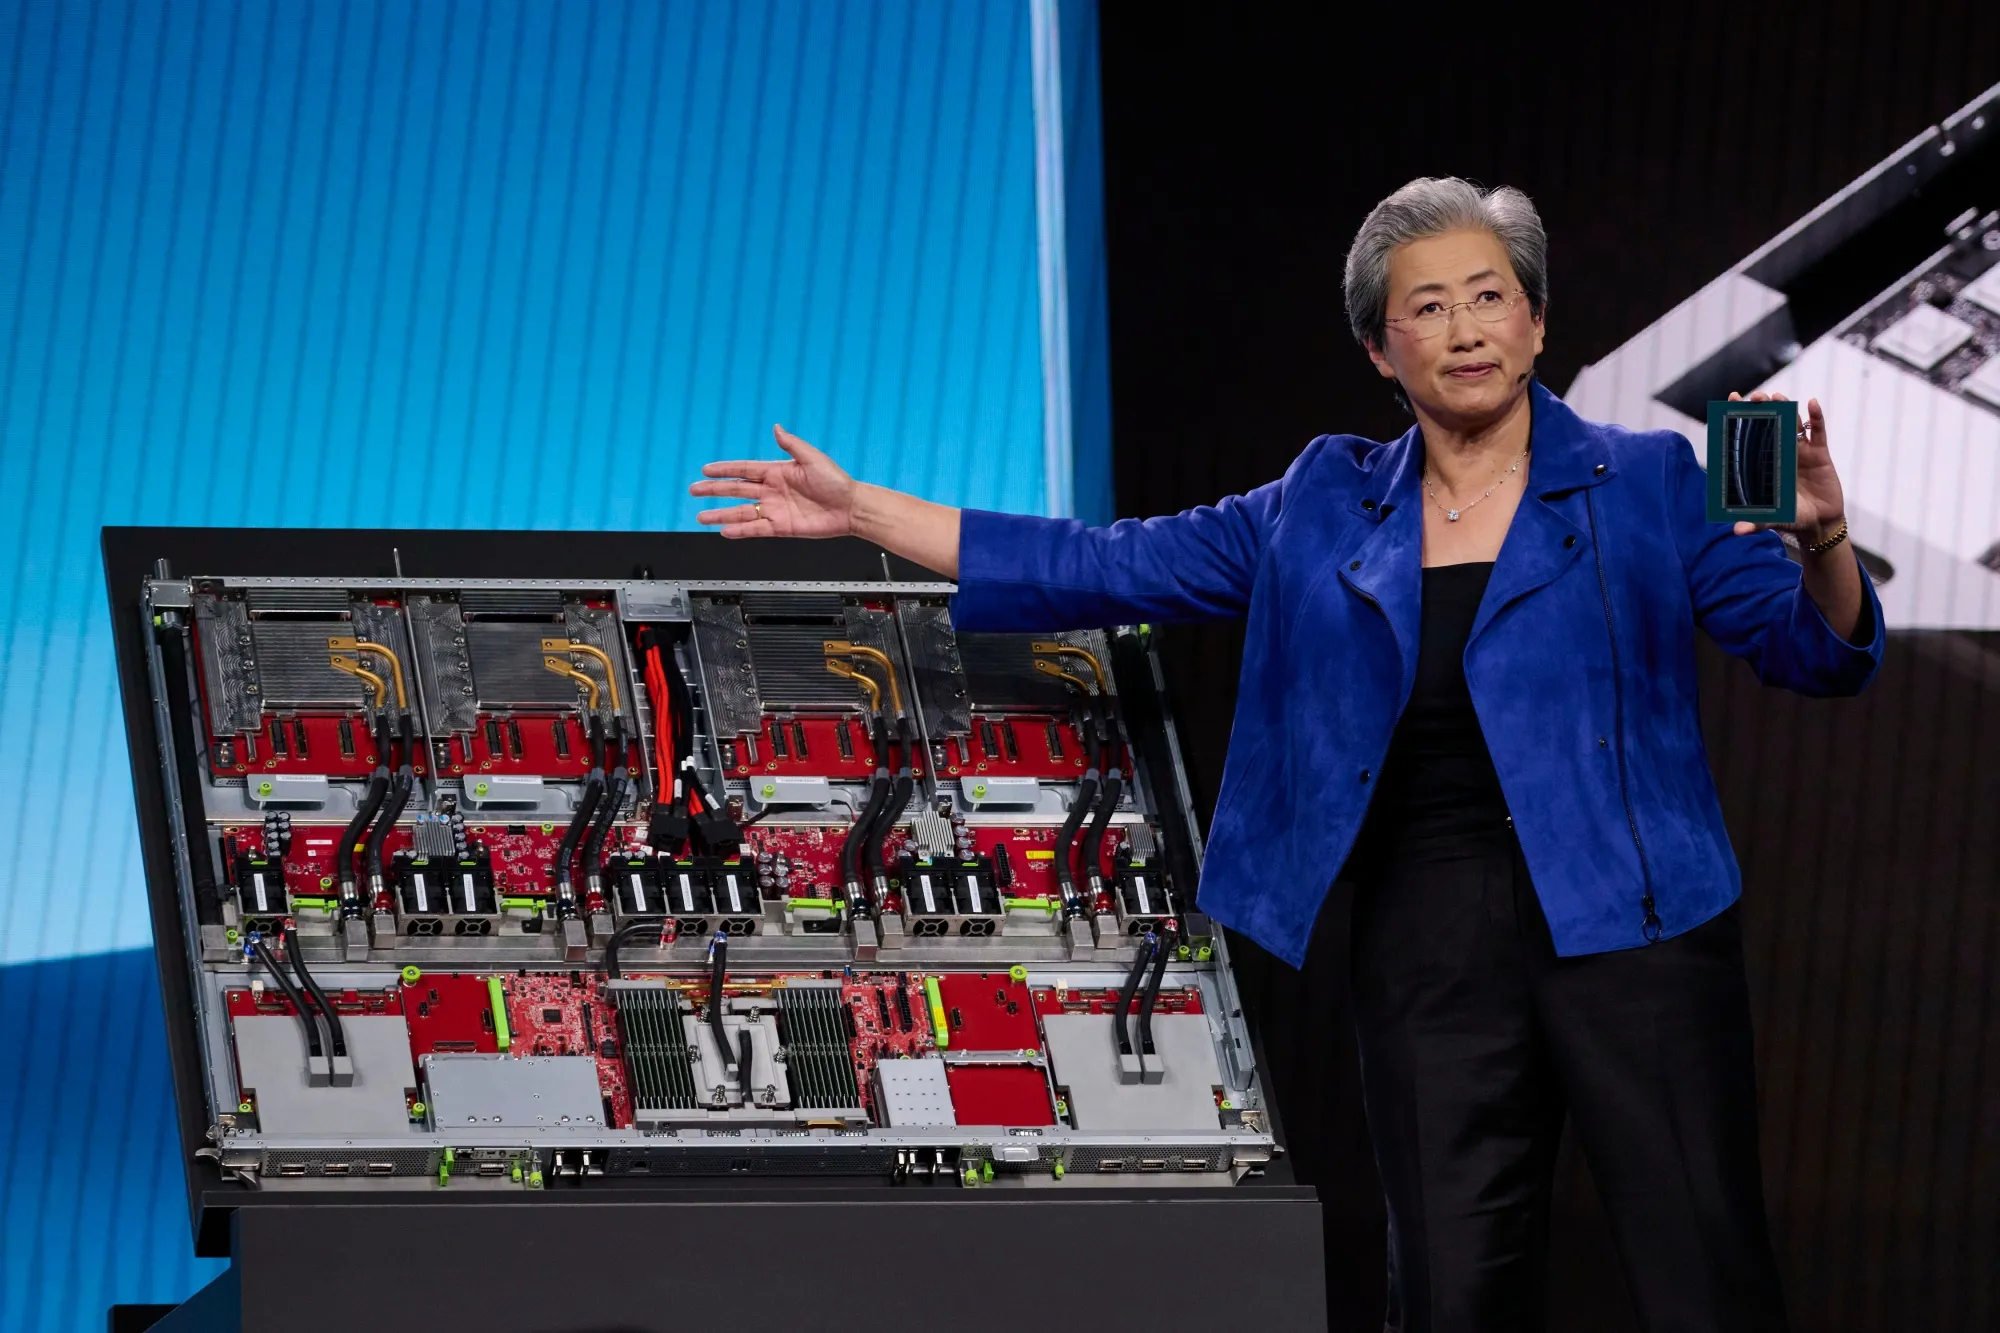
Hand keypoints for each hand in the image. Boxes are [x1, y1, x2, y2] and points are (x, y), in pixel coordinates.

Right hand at [690, 425, 856, 538]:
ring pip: (741, 512)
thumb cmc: (837, 482)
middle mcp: (773, 490)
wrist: (850, 508)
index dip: (724, 469)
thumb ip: (791, 445)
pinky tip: (725, 531)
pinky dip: (740, 530)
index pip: (744, 470)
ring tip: (701, 517)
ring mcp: (775, 509)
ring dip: (721, 514)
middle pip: (736, 490)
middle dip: (714, 490)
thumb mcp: (813, 458)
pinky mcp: (782, 527)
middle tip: (694, 490)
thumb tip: (776, 428)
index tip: (706, 469)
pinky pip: (756, 528)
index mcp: (778, 472)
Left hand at [1726, 391, 1844, 543]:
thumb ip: (1757, 522)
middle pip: (1769, 425)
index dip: (1741, 418)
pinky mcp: (1820, 454)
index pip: (1749, 437)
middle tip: (1756, 396)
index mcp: (1763, 465)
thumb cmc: (1792, 519)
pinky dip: (1815, 417)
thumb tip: (1737, 531)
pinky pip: (1818, 432)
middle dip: (1763, 409)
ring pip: (1792, 424)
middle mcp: (1779, 454)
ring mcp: (1800, 452)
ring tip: (1777, 396)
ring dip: (1785, 408)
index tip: (1732, 399)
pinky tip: (1811, 403)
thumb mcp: (1774, 519)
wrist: (1820, 523)